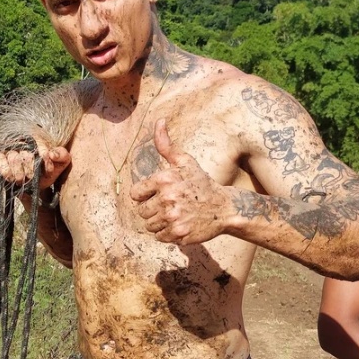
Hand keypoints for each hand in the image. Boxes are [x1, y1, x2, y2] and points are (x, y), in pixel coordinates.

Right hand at [0, 137, 70, 189]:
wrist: (35, 184)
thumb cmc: (47, 170)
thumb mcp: (61, 163)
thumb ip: (63, 155)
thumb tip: (52, 154)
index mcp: (37, 139)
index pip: (40, 144)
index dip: (44, 157)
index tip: (49, 171)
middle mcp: (22, 142)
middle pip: (26, 154)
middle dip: (31, 170)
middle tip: (33, 178)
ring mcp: (10, 149)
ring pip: (14, 159)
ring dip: (20, 173)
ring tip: (23, 181)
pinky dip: (6, 171)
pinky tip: (12, 179)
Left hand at [130, 119, 227, 243]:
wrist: (223, 207)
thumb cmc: (200, 183)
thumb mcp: (184, 161)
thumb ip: (166, 144)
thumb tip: (159, 121)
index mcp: (164, 179)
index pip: (136, 194)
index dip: (145, 195)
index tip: (157, 194)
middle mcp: (167, 198)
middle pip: (141, 212)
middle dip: (152, 209)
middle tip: (169, 205)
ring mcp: (173, 217)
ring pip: (149, 225)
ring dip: (159, 222)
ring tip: (174, 214)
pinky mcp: (179, 234)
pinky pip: (160, 237)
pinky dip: (167, 233)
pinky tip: (179, 224)